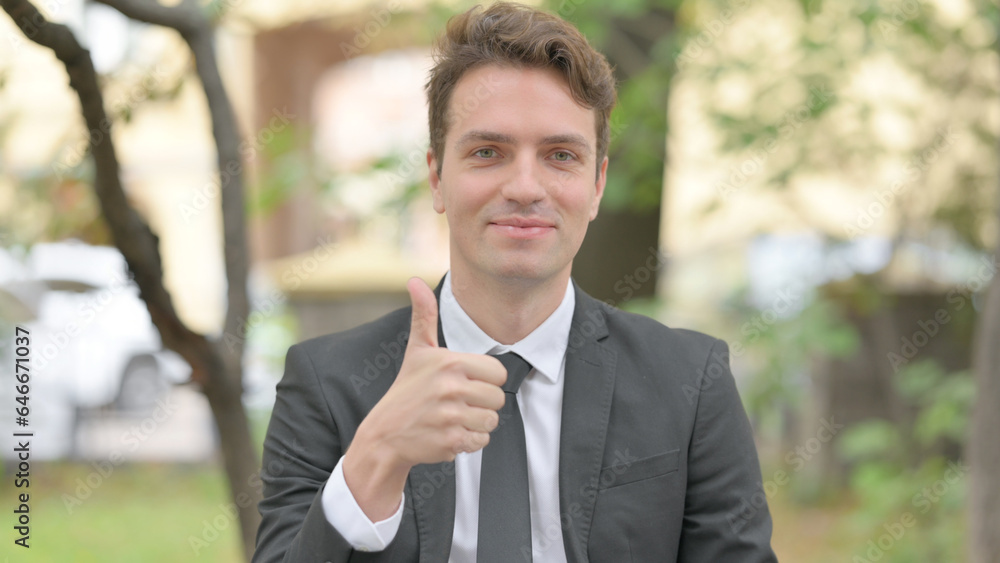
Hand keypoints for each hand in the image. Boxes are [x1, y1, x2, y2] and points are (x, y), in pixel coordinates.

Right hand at [342, 277, 507, 518]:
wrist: (385, 434)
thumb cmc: (406, 391)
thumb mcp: (417, 351)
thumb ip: (424, 315)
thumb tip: (415, 281)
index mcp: (450, 362)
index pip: (498, 373)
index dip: (485, 380)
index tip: (466, 383)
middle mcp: (451, 388)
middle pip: (497, 399)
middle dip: (481, 404)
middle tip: (458, 403)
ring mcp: (450, 416)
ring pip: (491, 422)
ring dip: (476, 423)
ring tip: (454, 418)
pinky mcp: (450, 441)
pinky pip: (480, 442)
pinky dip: (469, 442)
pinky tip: (449, 433)